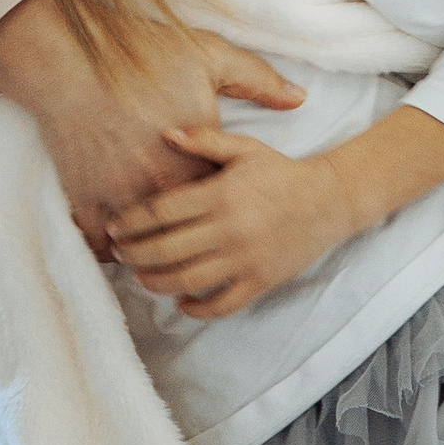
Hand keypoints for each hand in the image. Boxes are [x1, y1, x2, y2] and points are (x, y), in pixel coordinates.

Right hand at [0, 0, 303, 260]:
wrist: (73, 57)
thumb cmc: (143, 53)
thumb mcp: (210, 56)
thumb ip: (258, 81)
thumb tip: (299, 99)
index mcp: (193, 159)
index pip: (220, 204)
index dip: (226, 210)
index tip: (232, 212)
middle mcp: (158, 186)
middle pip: (182, 235)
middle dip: (192, 243)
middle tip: (200, 248)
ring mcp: (118, 197)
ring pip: (141, 246)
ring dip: (149, 253)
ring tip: (158, 258)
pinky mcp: (83, 197)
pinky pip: (97, 242)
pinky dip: (107, 250)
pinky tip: (116, 251)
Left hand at [110, 125, 353, 319]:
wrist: (329, 199)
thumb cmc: (281, 173)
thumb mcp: (245, 149)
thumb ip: (204, 141)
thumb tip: (166, 135)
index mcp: (221, 195)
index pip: (162, 213)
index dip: (131, 222)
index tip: (114, 227)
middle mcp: (229, 229)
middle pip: (166, 250)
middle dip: (135, 255)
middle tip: (119, 254)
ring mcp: (245, 259)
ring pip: (188, 281)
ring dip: (157, 283)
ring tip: (141, 277)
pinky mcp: (260, 281)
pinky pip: (222, 305)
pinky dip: (197, 309)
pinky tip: (181, 302)